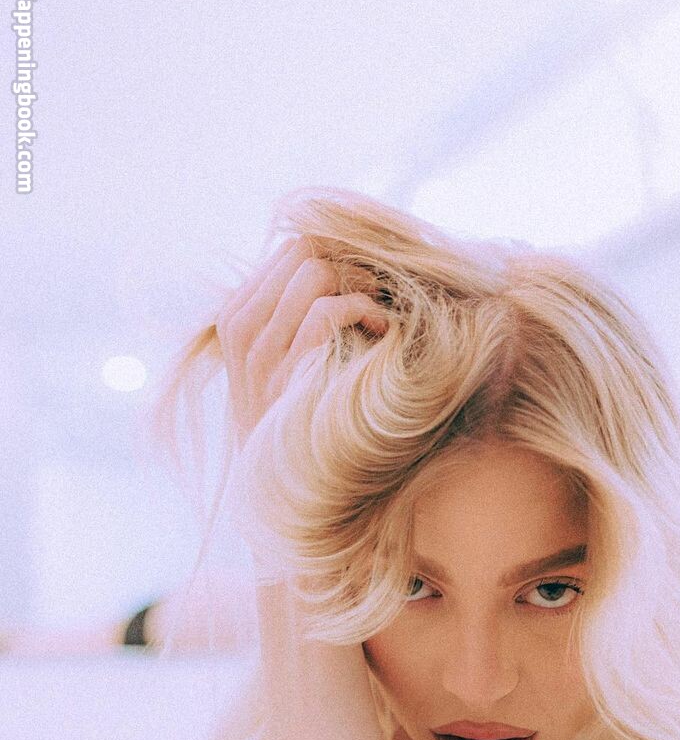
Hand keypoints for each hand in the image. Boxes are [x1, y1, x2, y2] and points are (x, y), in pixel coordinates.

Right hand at [213, 235, 389, 447]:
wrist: (280, 488)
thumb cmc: (295, 421)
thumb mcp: (276, 365)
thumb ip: (291, 319)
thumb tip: (341, 269)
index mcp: (236, 318)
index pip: (289, 250)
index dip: (338, 255)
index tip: (366, 283)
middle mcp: (242, 329)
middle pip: (304, 252)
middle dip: (352, 264)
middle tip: (379, 294)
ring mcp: (262, 353)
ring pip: (316, 272)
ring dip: (362, 287)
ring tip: (381, 315)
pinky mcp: (289, 374)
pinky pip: (328, 311)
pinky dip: (364, 311)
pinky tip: (383, 331)